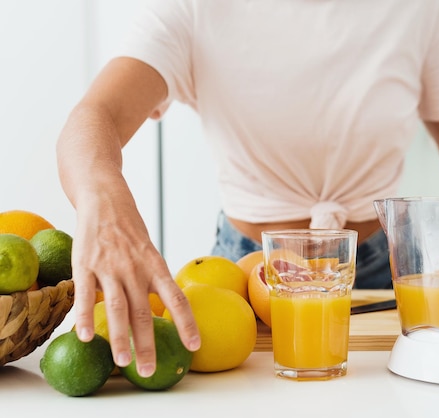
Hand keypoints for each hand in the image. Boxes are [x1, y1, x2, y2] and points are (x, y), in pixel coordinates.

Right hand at [71, 201, 200, 376]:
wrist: (105, 199)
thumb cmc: (130, 230)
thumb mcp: (150, 251)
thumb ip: (154, 278)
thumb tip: (163, 308)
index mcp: (155, 266)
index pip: (176, 299)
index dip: (186, 323)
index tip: (194, 345)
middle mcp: (135, 269)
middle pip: (145, 312)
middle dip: (147, 344)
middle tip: (149, 370)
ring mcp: (110, 267)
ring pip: (117, 308)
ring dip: (120, 337)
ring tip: (124, 362)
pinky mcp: (85, 264)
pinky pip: (84, 294)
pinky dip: (84, 316)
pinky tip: (85, 337)